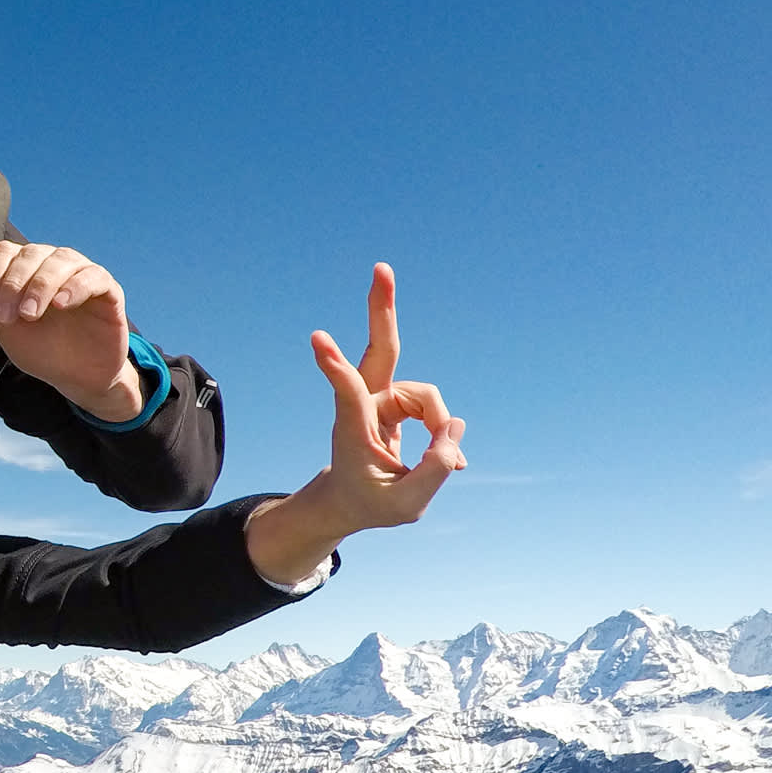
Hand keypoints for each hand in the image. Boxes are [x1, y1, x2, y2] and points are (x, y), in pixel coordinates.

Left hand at [0, 241, 139, 421]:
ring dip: (40, 285)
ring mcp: (81, 274)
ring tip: (30, 314)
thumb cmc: (44, 351)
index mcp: (27, 272)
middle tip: (9, 316)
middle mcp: (53, 266)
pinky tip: (60, 304)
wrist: (77, 378)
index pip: (4, 252)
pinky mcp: (108, 290)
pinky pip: (93, 276)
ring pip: (60, 260)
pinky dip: (74, 286)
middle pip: (30, 253)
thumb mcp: (9, 331)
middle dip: (13, 284)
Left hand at [245, 263, 466, 585]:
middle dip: (383, 309)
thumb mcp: (404, 505)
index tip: (317, 339)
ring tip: (440, 462)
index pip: (347, 394)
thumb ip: (434, 470)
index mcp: (352, 431)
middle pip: (381, 349)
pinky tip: (446, 453)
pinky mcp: (395, 400)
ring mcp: (380, 398)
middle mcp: (365, 405)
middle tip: (381, 267)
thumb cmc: (370, 502)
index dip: (336, 367)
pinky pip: (432, 407)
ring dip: (440, 428)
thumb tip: (453, 431)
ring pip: (427, 398)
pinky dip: (443, 430)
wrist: (350, 498)